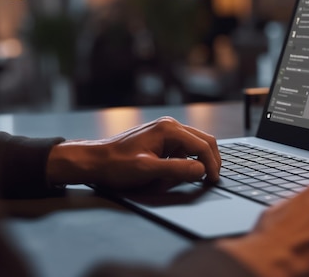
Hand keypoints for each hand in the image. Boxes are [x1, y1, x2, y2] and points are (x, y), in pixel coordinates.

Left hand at [46, 117, 221, 188]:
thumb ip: (177, 169)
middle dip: (210, 161)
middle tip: (212, 179)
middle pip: (203, 141)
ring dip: (198, 161)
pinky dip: (187, 160)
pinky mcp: (161, 139)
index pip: (202, 146)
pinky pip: (183, 148)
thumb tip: (201, 170)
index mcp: (169, 129)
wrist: (95, 160)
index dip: (212, 165)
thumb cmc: (117, 165)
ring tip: (196, 178)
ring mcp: (165, 131)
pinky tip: (180, 172)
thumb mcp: (147, 170)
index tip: (213, 181)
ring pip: (195, 145)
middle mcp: (170, 125)